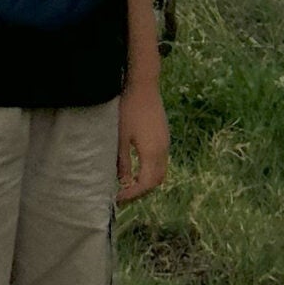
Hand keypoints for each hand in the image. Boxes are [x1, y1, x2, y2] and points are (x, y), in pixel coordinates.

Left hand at [115, 85, 169, 204]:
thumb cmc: (128, 109)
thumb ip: (122, 161)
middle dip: (140, 192)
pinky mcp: (163, 136)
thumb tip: (122, 182)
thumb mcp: (119, 137)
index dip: (133, 194)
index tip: (117, 199)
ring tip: (126, 185)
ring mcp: (165, 142)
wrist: (142, 85)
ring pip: (160, 171)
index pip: (146, 184)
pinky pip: (160, 161)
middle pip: (156, 180)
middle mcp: (163, 149)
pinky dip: (149, 170)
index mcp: (153, 152)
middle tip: (122, 196)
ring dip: (145, 181)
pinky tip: (135, 170)